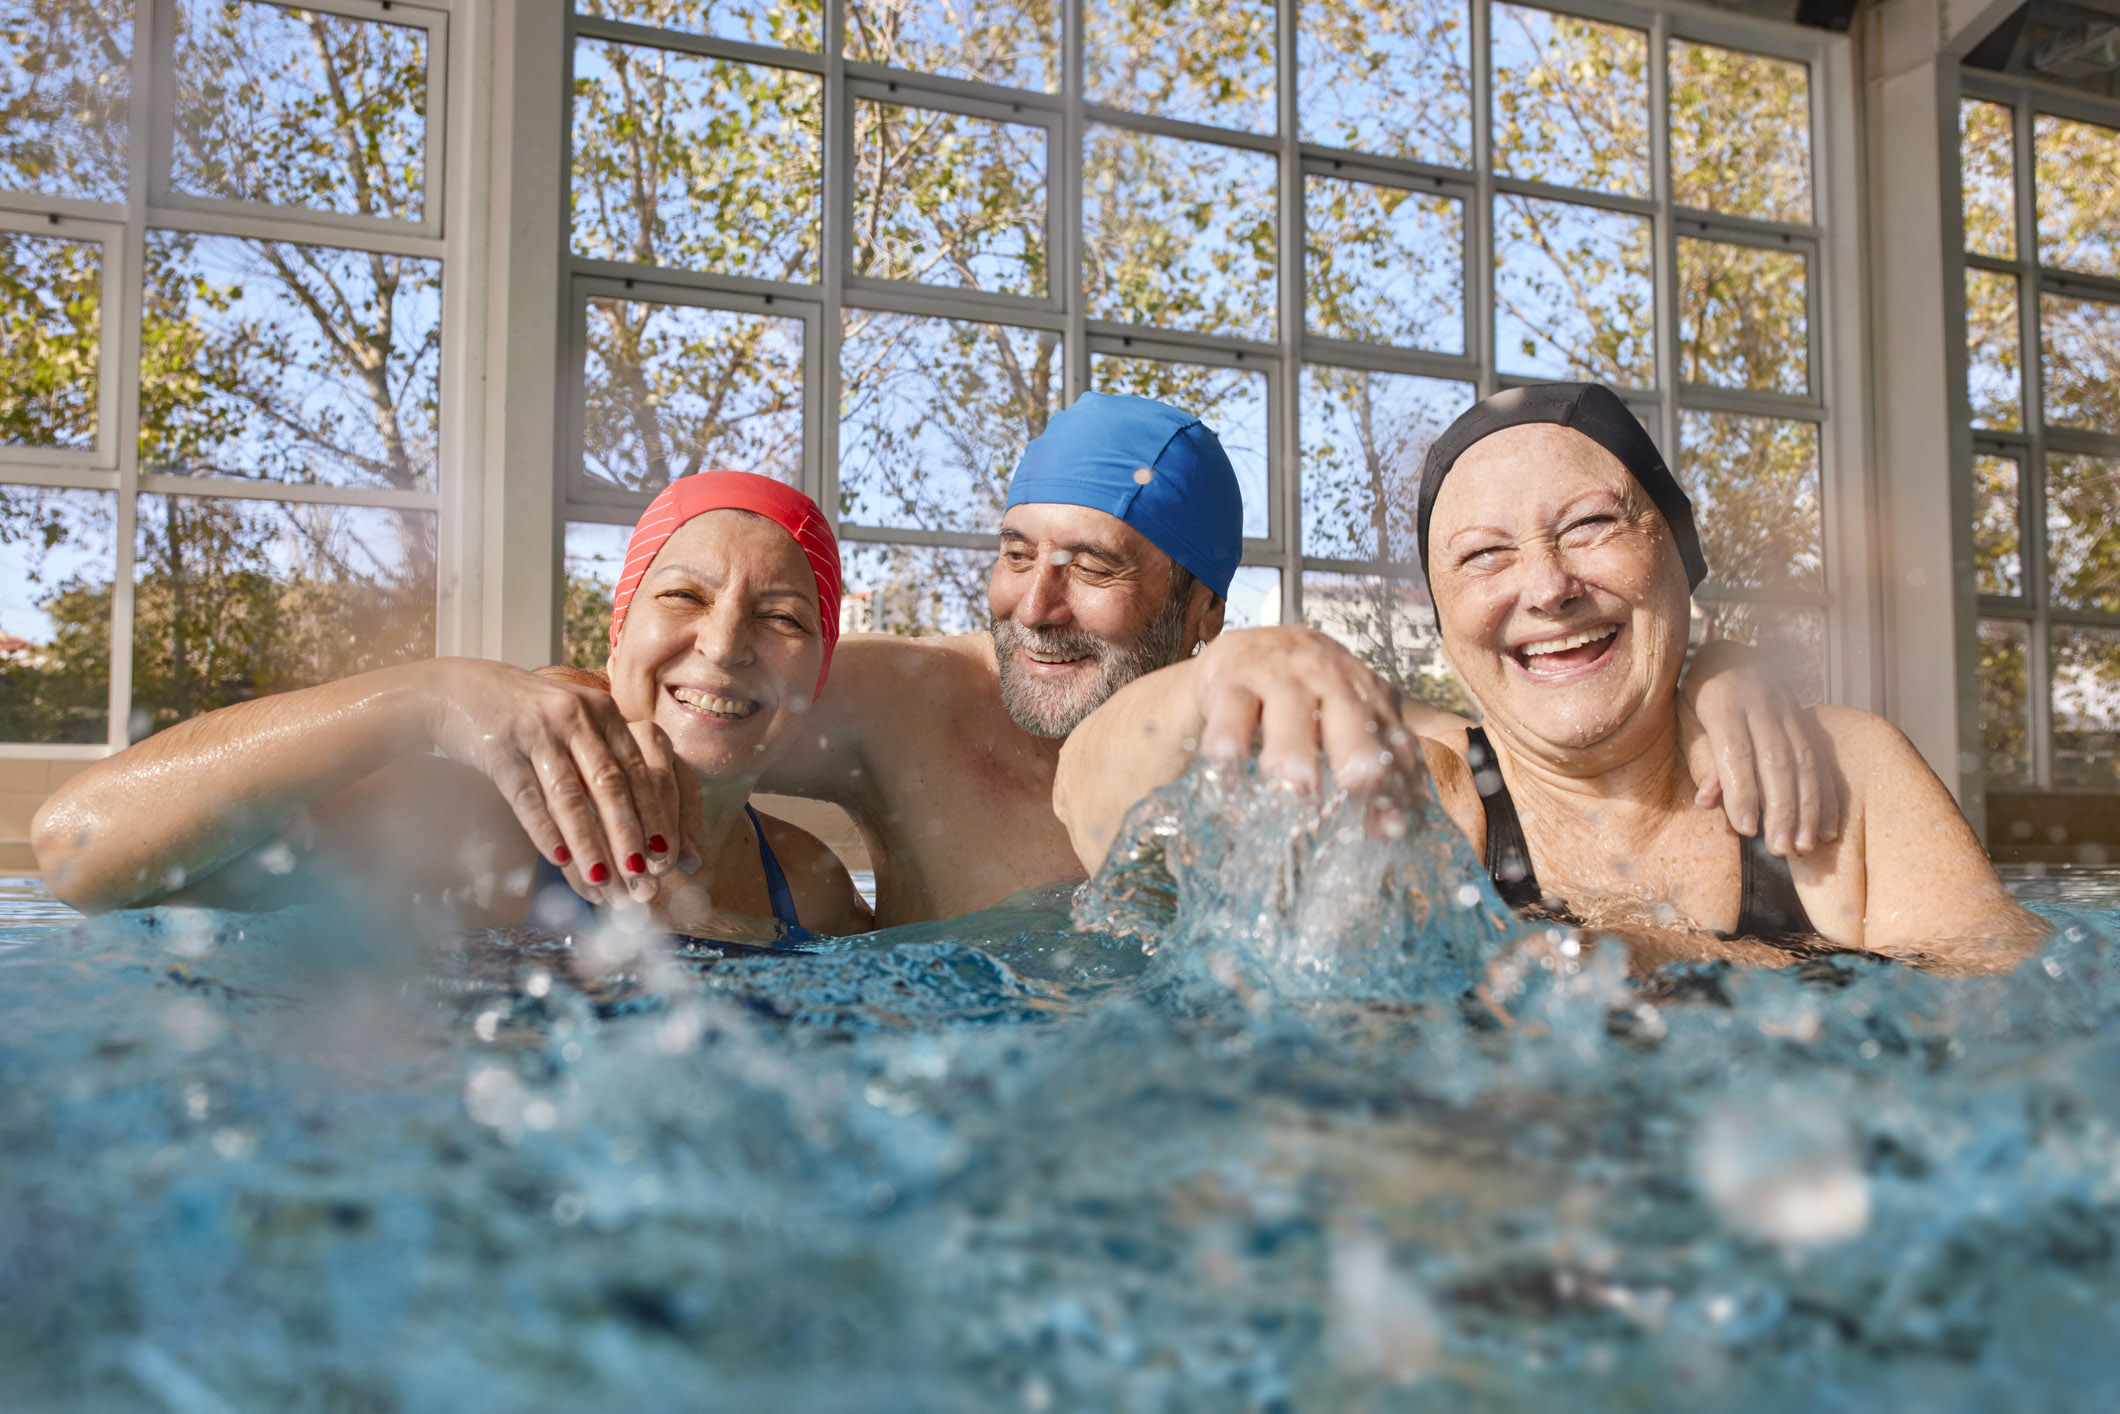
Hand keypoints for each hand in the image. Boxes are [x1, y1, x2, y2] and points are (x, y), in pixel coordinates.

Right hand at [417, 660, 702, 904]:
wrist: (459, 691)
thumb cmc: (529, 719)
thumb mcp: (576, 726)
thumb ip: (608, 762)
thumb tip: (642, 830)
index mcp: (604, 713)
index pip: (641, 770)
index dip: (657, 816)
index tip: (667, 858)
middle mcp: (576, 717)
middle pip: (612, 785)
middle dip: (629, 838)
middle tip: (642, 880)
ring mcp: (537, 731)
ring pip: (571, 797)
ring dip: (590, 844)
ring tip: (604, 882)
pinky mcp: (500, 748)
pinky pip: (527, 798)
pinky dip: (545, 831)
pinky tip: (559, 860)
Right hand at [1193, 627, 1423, 822]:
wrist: (1252, 644)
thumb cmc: (1312, 696)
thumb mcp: (1349, 722)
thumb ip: (1373, 773)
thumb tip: (1392, 829)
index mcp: (1367, 694)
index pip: (1389, 739)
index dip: (1395, 783)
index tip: (1393, 827)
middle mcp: (1330, 678)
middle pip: (1348, 712)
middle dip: (1355, 750)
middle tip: (1355, 787)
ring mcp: (1280, 676)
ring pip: (1290, 709)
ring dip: (1293, 749)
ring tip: (1295, 787)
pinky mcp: (1233, 680)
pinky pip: (1231, 710)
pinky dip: (1228, 738)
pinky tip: (1227, 766)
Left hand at [1678, 640, 1840, 855]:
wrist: (1729, 655)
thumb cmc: (1698, 695)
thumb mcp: (1685, 718)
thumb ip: (1700, 757)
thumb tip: (1709, 801)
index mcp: (1724, 700)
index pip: (1737, 751)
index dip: (1743, 791)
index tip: (1747, 829)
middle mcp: (1762, 702)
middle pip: (1778, 759)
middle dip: (1782, 808)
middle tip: (1781, 848)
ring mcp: (1790, 710)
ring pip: (1806, 761)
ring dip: (1809, 807)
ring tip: (1805, 845)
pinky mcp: (1808, 720)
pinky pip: (1822, 759)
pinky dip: (1826, 796)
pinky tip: (1827, 828)